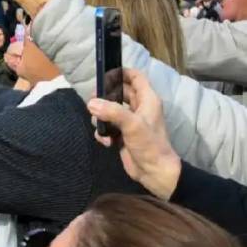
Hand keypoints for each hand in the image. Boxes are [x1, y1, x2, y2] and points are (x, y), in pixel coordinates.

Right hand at [87, 69, 181, 199]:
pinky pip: (107, 126)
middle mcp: (139, 108)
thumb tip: (91, 103)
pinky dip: (103, 131)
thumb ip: (112, 111)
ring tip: (99, 124)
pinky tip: (105, 141)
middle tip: (93, 99)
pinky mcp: (123, 134)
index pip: (135, 77)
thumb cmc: (150, 145)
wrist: (154, 173)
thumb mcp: (132, 125)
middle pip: (119, 92)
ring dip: (101, 116)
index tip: (105, 74)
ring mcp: (130, 121)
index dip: (121, 72)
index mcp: (147, 100)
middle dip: (105, 95)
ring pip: (110, 109)